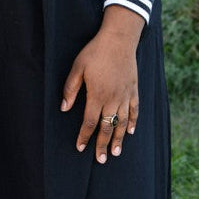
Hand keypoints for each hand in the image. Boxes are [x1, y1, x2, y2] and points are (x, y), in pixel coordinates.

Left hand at [60, 5, 144, 163]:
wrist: (119, 39)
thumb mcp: (77, 67)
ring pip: (122, 122)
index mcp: (97, 95)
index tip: (80, 148)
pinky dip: (133, 122)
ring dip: (118, 138)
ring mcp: (125, 95)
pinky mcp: (134, 89)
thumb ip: (71, 89)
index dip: (84, 136)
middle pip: (107, 127)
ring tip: (116, 153)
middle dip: (103, 144)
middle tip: (101, 159)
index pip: (90, 122)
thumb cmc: (95, 52)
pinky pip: (134, 110)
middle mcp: (113, 99)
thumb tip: (64, 108)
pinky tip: (130, 131)